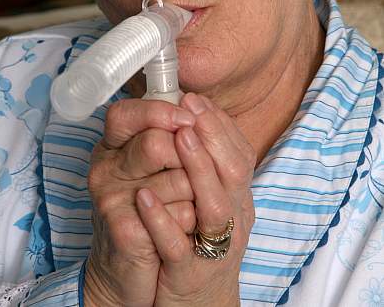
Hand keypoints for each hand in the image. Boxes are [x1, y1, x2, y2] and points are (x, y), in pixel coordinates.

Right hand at [84, 98, 196, 306]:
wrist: (129, 274)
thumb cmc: (151, 210)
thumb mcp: (156, 166)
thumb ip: (171, 134)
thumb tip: (198, 107)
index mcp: (113, 145)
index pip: (125, 113)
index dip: (159, 112)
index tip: (189, 119)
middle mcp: (105, 167)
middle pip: (156, 143)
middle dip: (191, 157)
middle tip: (197, 175)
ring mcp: (111, 199)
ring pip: (178, 179)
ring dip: (198, 193)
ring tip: (191, 205)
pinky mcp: (124, 231)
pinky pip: (179, 214)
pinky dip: (193, 220)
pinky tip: (186, 227)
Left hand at [135, 93, 255, 306]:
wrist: (196, 306)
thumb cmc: (198, 244)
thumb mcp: (211, 203)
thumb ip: (205, 167)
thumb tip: (188, 118)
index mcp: (237, 198)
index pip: (241, 153)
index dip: (219, 123)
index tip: (195, 99)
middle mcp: (232, 218)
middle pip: (235, 171)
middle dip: (211, 134)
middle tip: (188, 108)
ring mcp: (213, 246)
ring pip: (215, 204)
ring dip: (197, 166)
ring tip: (177, 136)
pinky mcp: (188, 274)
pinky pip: (178, 246)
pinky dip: (163, 219)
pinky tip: (143, 197)